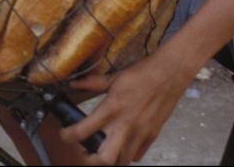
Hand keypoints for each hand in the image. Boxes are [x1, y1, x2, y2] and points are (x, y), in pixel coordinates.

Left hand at [60, 54, 188, 164]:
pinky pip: (137, 156)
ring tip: (103, 151)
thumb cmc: (141, 75)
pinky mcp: (152, 136)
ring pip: (122, 162)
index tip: (65, 134)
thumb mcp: (113, 78)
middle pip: (104, 160)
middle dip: (90, 161)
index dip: (67, 136)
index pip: (83, 131)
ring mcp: (139, 134)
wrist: (168, 75)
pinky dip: (128, 155)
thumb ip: (92, 83)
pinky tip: (123, 144)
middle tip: (85, 152)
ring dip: (110, 159)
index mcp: (111, 109)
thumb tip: (73, 83)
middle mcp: (124, 125)